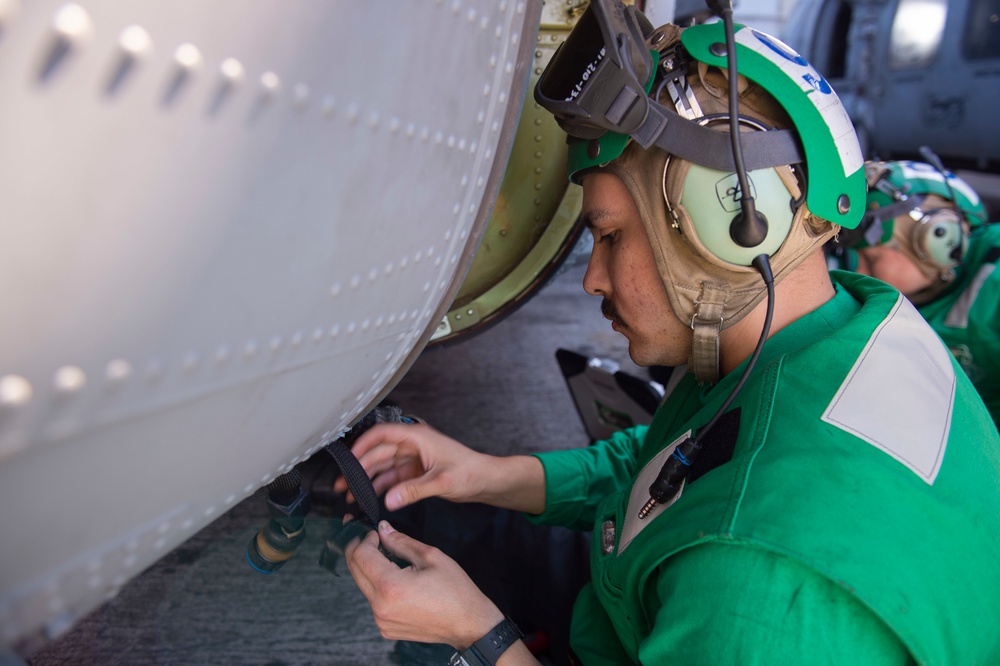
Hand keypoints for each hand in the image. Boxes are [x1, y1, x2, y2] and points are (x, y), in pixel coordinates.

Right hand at [333, 422, 490, 510]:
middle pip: (377, 452)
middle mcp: (411, 445)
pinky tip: (368, 498)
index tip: (348, 460)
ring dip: (365, 479)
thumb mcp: (442, 482)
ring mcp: (411, 459)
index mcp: (417, 437)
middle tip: (343, 485)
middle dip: (359, 468)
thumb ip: (414, 490)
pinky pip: (391, 478)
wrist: (486, 481)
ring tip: (350, 495)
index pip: (382, 434)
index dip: (362, 444)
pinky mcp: (414, 472)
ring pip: (381, 466)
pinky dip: (379, 487)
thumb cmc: (470, 472)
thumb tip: (389, 499)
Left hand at [344, 520, 502, 648]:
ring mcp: (381, 620)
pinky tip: (396, 580)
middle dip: (360, 550)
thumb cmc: (455, 590)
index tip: (375, 532)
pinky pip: (373, 601)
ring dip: (369, 569)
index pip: (360, 555)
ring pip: (363, 586)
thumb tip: (382, 529)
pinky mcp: (386, 628)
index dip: (364, 538)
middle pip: (355, 571)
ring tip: (388, 558)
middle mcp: (380, 606)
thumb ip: (401, 542)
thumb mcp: (430, 557)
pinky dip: (378, 587)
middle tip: (372, 539)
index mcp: (391, 586)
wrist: (468, 623)